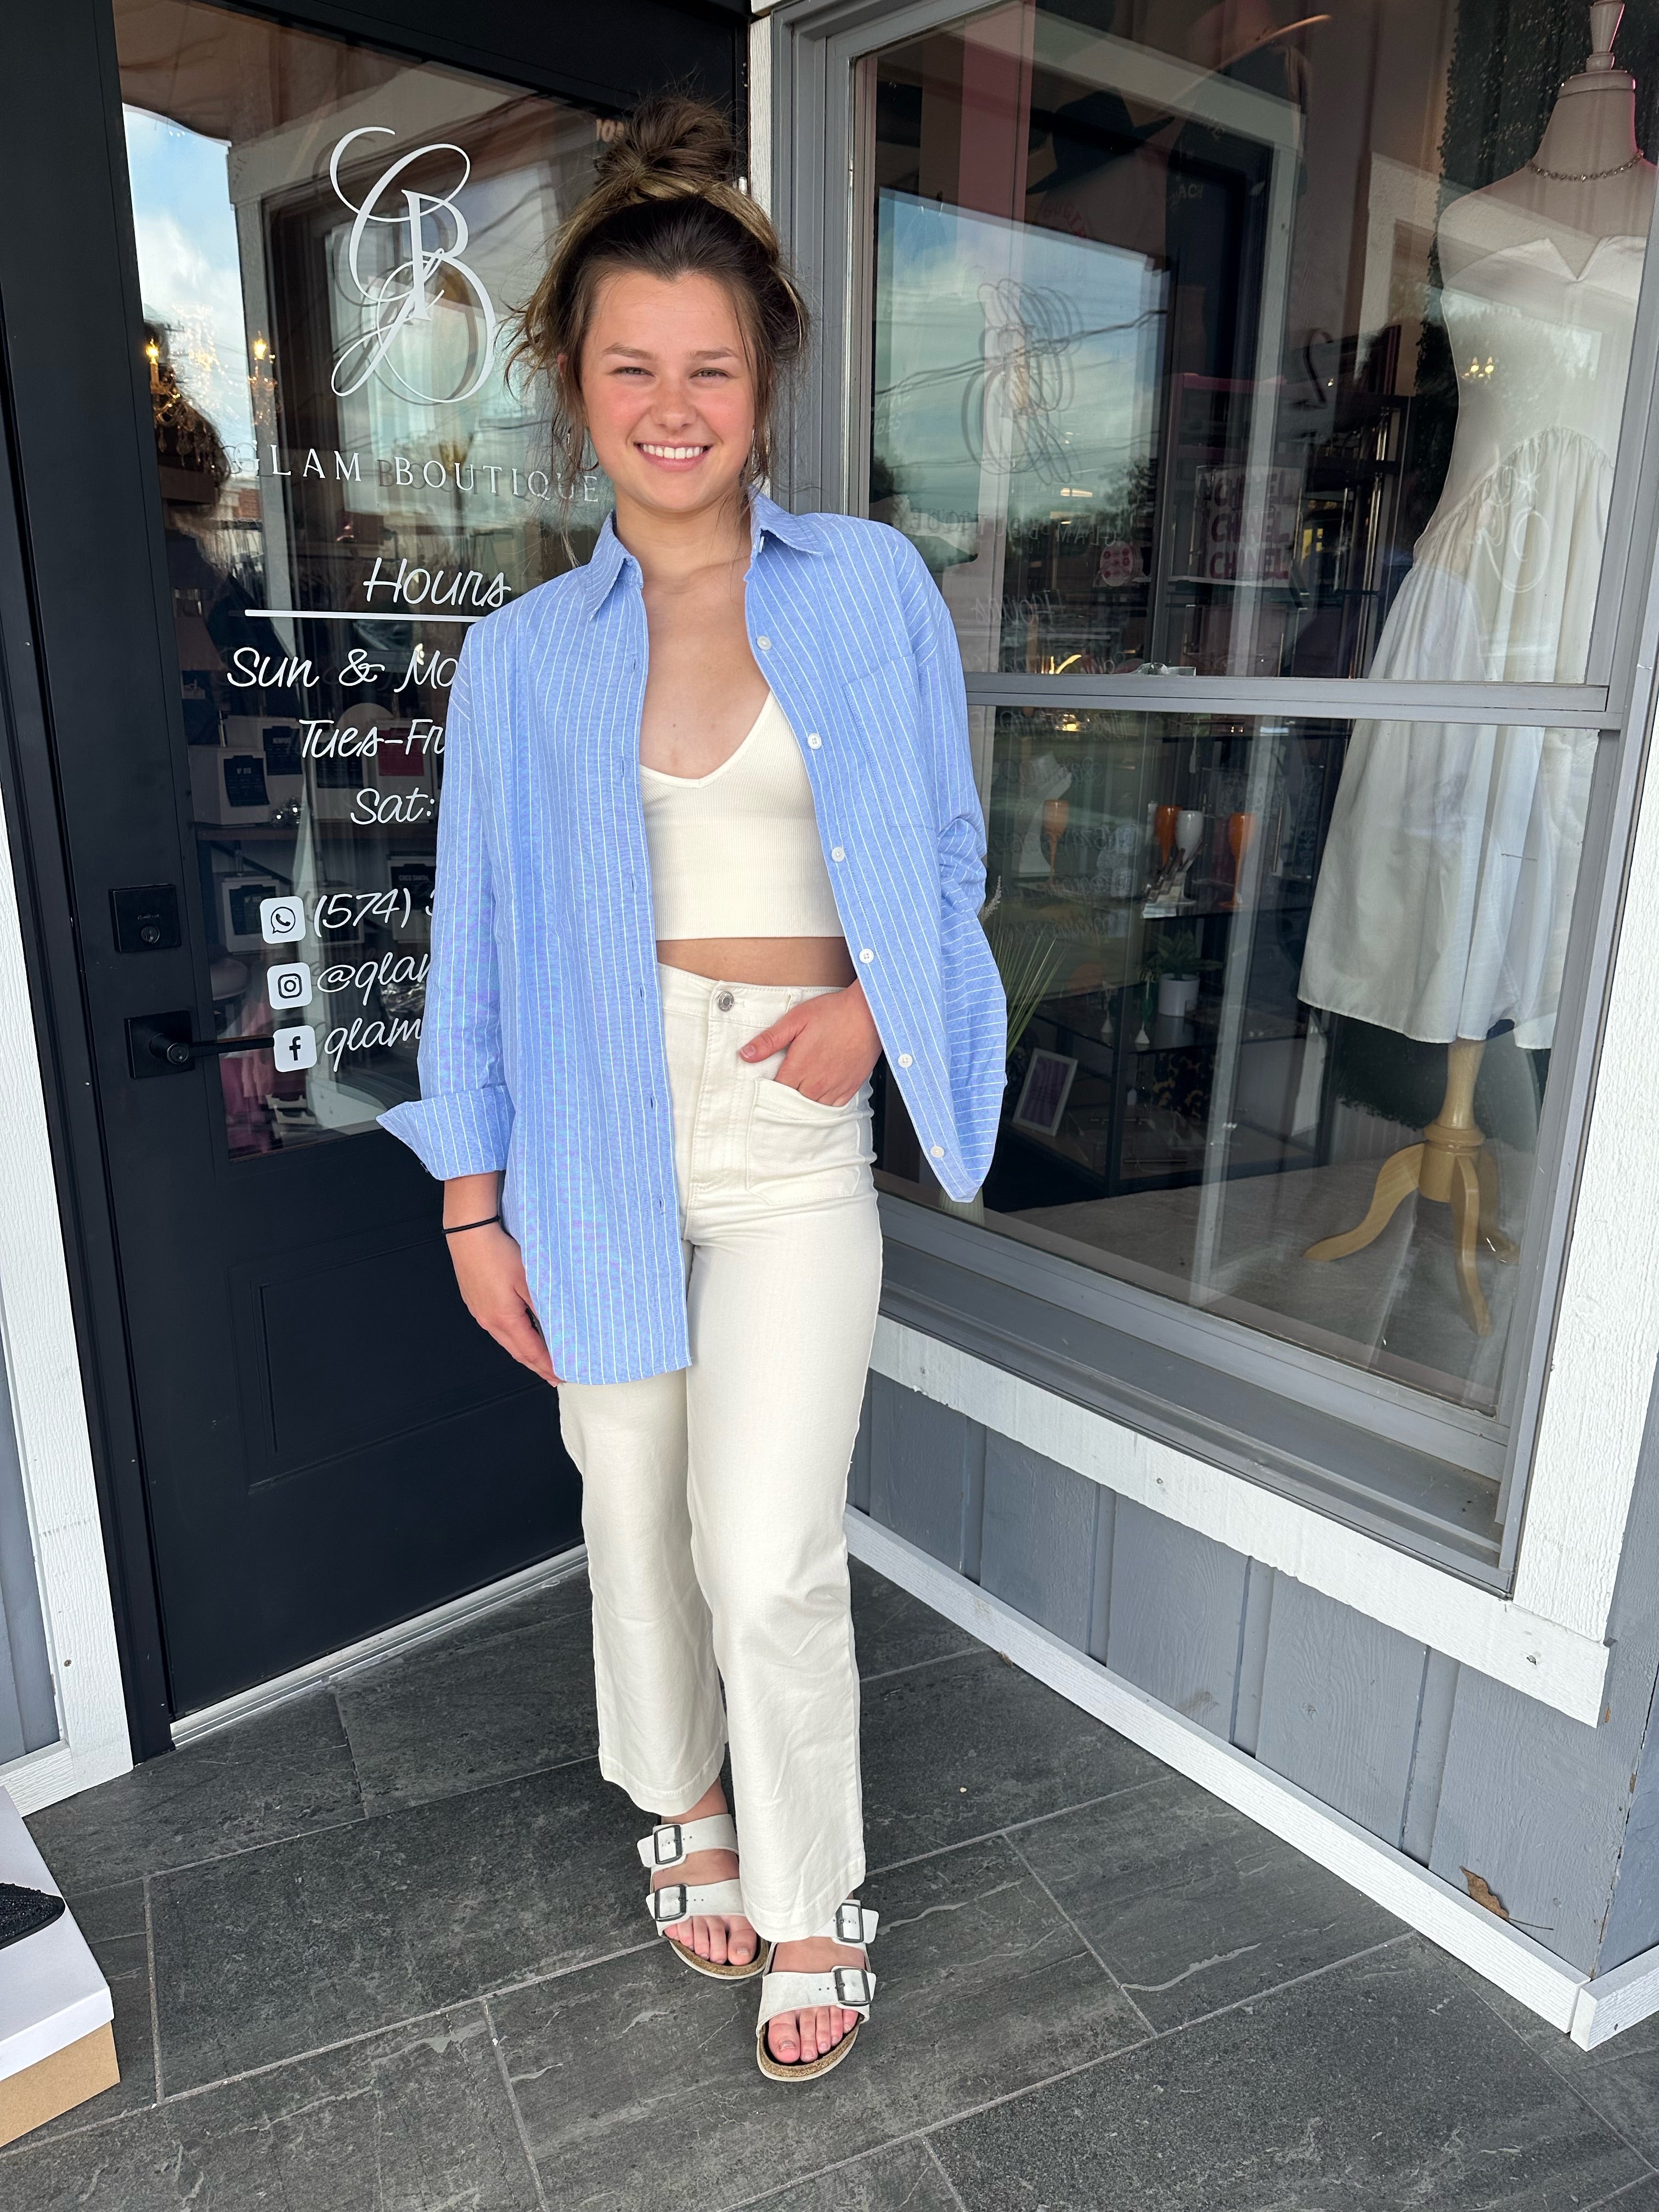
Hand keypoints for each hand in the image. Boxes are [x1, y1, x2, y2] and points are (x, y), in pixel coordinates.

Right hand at [444, 1184, 558, 1384]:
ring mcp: (480, 1313)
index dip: (548, 1366)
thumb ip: (543, 1306)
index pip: (531, 1352)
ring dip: (525, 1354)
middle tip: (554, 1378)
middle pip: (517, 1352)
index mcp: (504, 1319)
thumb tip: (558, 1327)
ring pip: (506, 1342)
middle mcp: (489, 1321)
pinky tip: (521, 1335)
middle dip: (537, 1367)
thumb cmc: (498, 1253)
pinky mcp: (476, 1302)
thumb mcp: (529, 1280)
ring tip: (540, 1362)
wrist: (469, 1234)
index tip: (562, 1376)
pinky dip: (513, 1339)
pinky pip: (497, 1330)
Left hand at [738, 980, 881, 1104]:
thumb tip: (746, 1054)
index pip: (774, 1092)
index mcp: (799, 1068)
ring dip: (802, 1103)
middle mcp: (816, 1084)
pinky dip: (822, 1104)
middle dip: (783, 1098)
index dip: (767, 1090)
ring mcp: (834, 1088)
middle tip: (780, 1090)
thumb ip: (769, 1040)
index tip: (764, 1086)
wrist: (869, 1014)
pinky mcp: (850, 1088)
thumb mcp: (795, 1020)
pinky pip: (832, 1107)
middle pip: (791, 1104)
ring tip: (798, 1092)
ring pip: (811, 1108)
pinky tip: (818, 1095)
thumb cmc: (834, 1013)